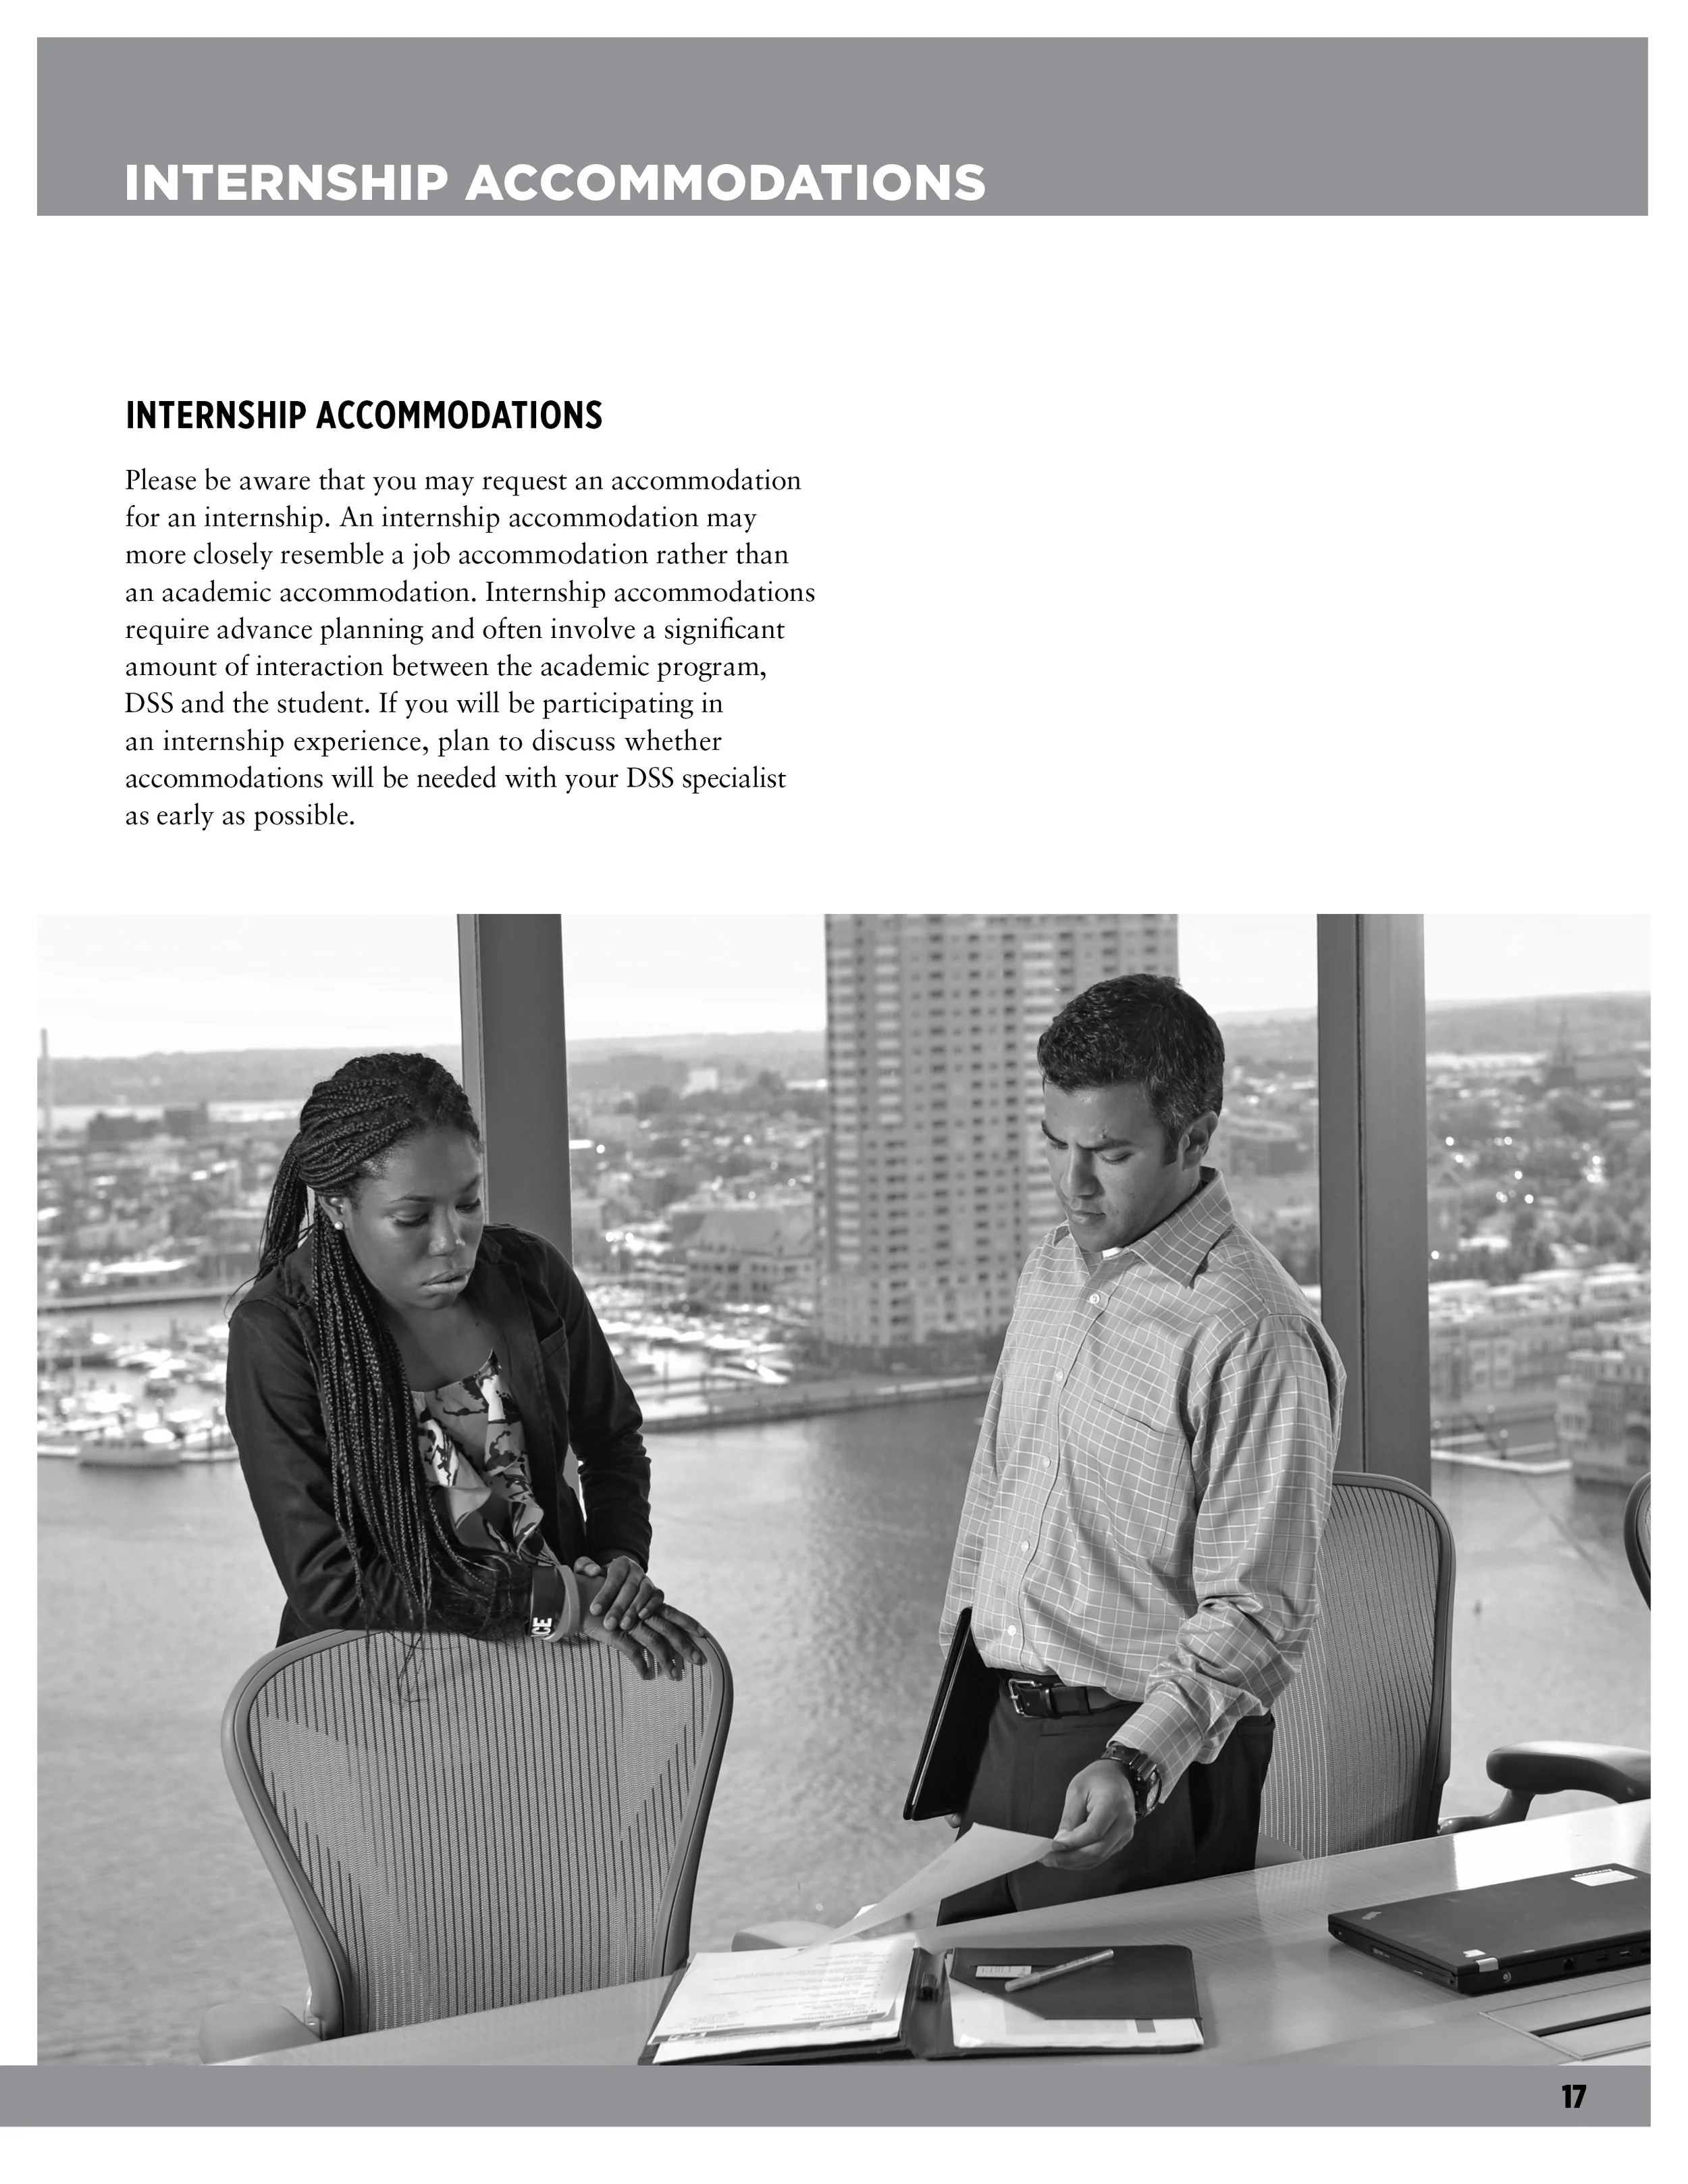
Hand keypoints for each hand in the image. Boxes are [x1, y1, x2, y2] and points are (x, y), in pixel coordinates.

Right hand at [575, 1557, 706, 1681]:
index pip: (673, 1613)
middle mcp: (642, 1613)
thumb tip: (648, 1624)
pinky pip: (632, 1652)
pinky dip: (641, 1665)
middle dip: (686, 1646)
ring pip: (655, 1642)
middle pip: (670, 1630)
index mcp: (646, 1605)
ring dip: (667, 1661)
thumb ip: (636, 1614)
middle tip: (700, 1660)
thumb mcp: (623, 1606)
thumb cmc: (600, 1600)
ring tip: (675, 1676)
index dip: (689, 1623)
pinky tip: (646, 1676)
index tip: (704, 1634)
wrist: (577, 1594)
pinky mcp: (615, 1634)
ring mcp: (630, 1623)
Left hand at [579, 1553, 659, 1633]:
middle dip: (619, 1607)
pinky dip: (652, 1606)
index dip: (604, 1595)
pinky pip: (658, 1597)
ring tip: (624, 1625)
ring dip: (634, 1609)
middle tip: (609, 1624)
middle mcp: (636, 1570)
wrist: (616, 1582)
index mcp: (620, 1563)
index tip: (594, 1611)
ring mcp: (647, 1580)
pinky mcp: (656, 1591)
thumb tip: (594, 1571)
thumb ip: (585, 1566)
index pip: (614, 1578)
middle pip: (629, 1587)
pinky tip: (642, 1617)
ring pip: (644, 1592)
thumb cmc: (598, 1579)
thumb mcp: (587, 1571)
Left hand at [1041, 1759, 1136, 1869]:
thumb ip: (1070, 1817)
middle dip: (1071, 1859)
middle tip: (1049, 1859)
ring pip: (1099, 1857)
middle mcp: (1124, 1822)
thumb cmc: (1098, 1778)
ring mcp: (1125, 1834)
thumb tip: (1060, 1841)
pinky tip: (1068, 1857)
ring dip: (1075, 1863)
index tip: (1053, 1846)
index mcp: (1114, 1803)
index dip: (1072, 1842)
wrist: (1119, 1775)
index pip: (1093, 1831)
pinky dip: (1084, 1860)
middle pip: (1097, 1850)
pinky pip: (1102, 1855)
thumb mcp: (1077, 1790)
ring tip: (1054, 1860)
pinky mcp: (1121, 1840)